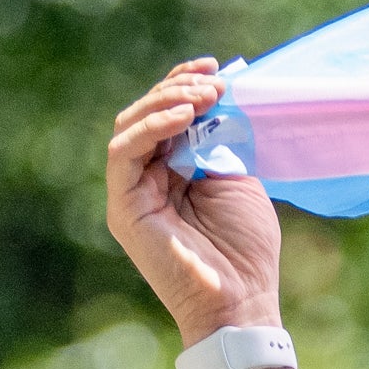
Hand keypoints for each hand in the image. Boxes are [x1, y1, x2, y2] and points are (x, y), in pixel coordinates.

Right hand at [106, 58, 283, 338]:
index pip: (166, 114)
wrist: (242, 300)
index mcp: (173, 170)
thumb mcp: (238, 178)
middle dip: (180, 89)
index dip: (185, 83)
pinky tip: (183, 116)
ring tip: (203, 97)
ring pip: (131, 125)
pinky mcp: (122, 207)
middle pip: (146, 114)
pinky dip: (151, 127)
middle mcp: (147, 178)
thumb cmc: (246, 249)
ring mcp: (130, 193)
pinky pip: (123, 152)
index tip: (217, 68)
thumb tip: (217, 96)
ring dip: (166, 101)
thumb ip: (221, 139)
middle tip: (214, 85)